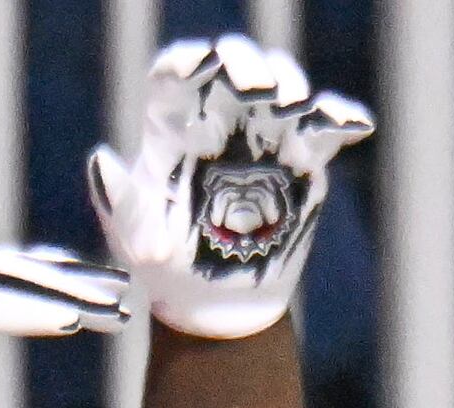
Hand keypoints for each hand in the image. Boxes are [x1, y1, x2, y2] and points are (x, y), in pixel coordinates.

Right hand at [0, 247, 130, 407]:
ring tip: (107, 310)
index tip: (105, 290)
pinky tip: (67, 321)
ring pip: (0, 277)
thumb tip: (8, 326)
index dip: (57, 277)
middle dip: (72, 280)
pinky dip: (26, 311)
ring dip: (61, 293)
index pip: (4, 271)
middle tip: (125, 296)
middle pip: (11, 267)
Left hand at [86, 34, 373, 340]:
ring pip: (284, 84)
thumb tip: (102, 159)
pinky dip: (342, 117)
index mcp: (173, 127)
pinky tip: (351, 125)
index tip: (199, 64)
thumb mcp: (133, 235)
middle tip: (255, 87)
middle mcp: (220, 120)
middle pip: (235, 65)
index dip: (188, 60)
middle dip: (247, 62)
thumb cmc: (163, 265)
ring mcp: (264, 135)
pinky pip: (327, 125)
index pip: (177, 73)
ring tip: (289, 107)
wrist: (213, 302)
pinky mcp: (302, 158)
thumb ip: (118, 196)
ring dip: (291, 84)